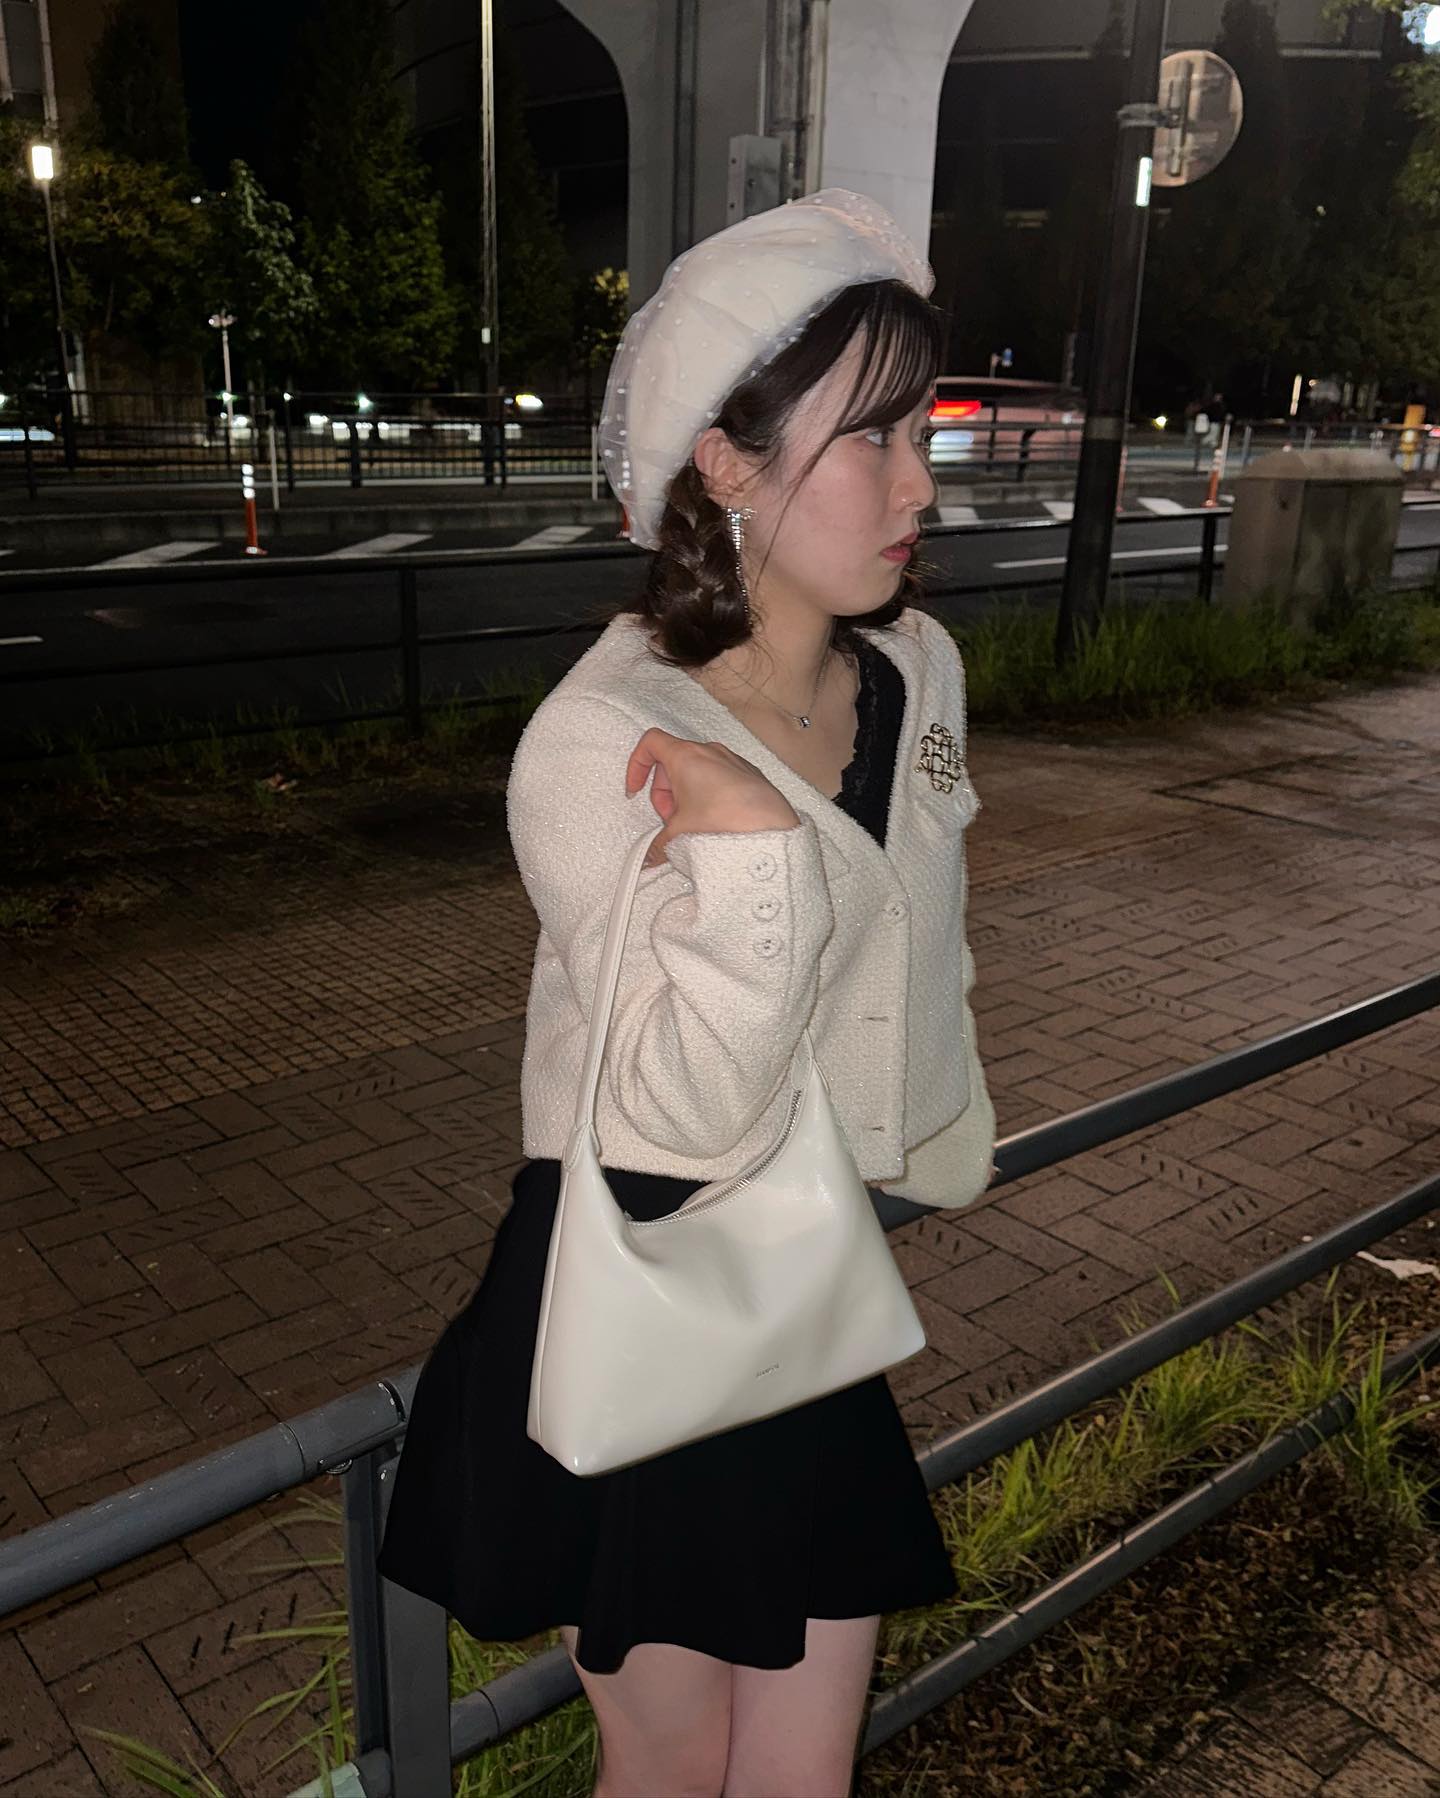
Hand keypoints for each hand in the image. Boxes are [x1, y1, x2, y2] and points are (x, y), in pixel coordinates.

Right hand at [626, 729, 801, 868]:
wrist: (770, 830)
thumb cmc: (728, 821)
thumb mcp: (679, 835)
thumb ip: (658, 844)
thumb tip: (652, 854)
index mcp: (685, 755)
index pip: (650, 743)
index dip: (636, 765)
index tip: (635, 789)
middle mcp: (709, 751)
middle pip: (673, 762)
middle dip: (665, 791)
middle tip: (671, 818)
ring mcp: (731, 760)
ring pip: (697, 771)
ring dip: (688, 795)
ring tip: (695, 824)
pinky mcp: (748, 774)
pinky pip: (719, 778)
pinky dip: (710, 796)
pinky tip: (717, 822)